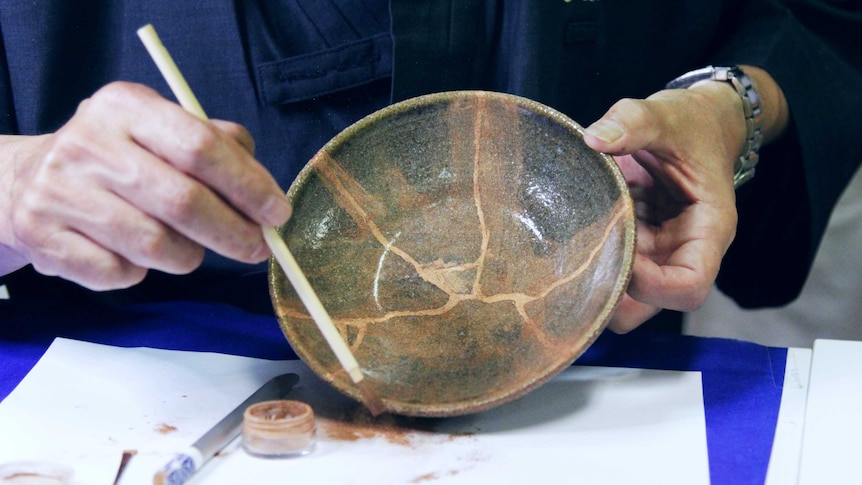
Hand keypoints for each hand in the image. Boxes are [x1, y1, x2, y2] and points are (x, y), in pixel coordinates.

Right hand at [0, 81, 291, 289]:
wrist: (24, 181)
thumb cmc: (118, 157)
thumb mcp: (162, 129)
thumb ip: (217, 146)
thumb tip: (264, 191)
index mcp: (125, 107)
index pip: (201, 147)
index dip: (249, 186)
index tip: (277, 213)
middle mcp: (88, 144)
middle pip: (183, 202)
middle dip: (233, 233)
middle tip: (257, 247)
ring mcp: (59, 192)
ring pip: (156, 246)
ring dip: (188, 255)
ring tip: (187, 246)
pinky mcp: (44, 238)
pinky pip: (121, 273)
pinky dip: (142, 272)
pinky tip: (135, 253)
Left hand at [583, 81, 745, 332]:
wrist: (695, 122)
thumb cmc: (692, 123)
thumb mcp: (667, 115)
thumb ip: (633, 122)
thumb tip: (594, 138)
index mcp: (708, 230)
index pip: (688, 288)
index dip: (650, 285)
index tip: (617, 251)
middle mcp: (684, 250)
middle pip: (650, 304)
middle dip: (612, 291)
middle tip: (579, 257)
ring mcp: (657, 251)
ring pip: (625, 294)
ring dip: (596, 276)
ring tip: (570, 243)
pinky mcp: (636, 244)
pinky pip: (611, 267)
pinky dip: (589, 259)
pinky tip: (570, 232)